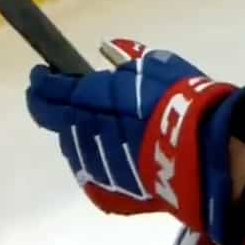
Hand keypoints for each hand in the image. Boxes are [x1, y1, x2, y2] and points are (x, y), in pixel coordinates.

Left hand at [26, 39, 244, 242]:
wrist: (202, 153)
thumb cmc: (179, 102)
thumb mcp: (157, 66)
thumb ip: (127, 57)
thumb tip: (109, 50)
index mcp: (86, 99)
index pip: (48, 91)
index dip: (42, 82)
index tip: (43, 75)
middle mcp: (80, 135)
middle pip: (59, 122)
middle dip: (64, 110)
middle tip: (81, 104)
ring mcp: (92, 167)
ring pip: (76, 150)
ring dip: (83, 138)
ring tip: (107, 134)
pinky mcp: (108, 195)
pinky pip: (94, 177)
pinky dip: (100, 166)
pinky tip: (118, 160)